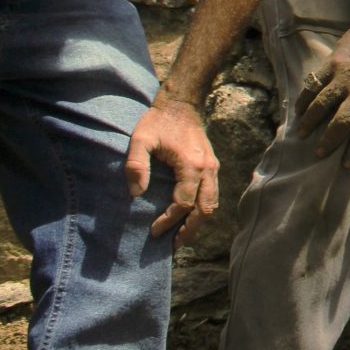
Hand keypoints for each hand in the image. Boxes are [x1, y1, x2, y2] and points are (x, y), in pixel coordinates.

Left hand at [124, 96, 218, 242]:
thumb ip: (136, 165)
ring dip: (198, 222)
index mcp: (191, 165)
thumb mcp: (140, 139)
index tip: (153, 231)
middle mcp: (208, 169)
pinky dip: (202, 209)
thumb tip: (136, 194)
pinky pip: (212, 194)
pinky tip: (189, 216)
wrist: (181, 104)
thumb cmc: (157, 122)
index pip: (183, 203)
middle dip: (189, 230)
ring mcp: (213, 167)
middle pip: (205, 209)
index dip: (169, 220)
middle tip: (172, 245)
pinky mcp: (212, 166)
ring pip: (212, 203)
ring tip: (181, 236)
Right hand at [294, 25, 349, 166]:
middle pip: (341, 122)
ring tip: (302, 135)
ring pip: (322, 105)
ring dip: (310, 122)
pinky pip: (313, 85)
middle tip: (319, 154)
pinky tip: (297, 112)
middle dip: (329, 141)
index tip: (346, 166)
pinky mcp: (330, 64)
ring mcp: (344, 76)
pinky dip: (303, 99)